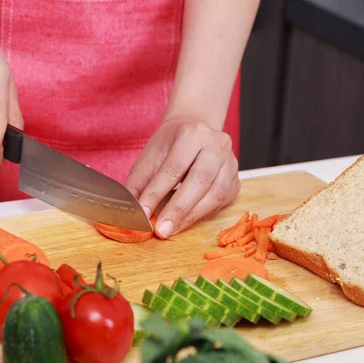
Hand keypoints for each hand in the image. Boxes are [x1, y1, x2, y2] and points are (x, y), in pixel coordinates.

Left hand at [124, 118, 239, 238]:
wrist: (194, 132)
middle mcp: (217, 145)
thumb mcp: (149, 157)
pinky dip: (201, 214)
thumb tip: (127, 209)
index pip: (173, 168)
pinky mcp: (236, 180)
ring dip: (191, 216)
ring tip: (171, 229)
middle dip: (178, 209)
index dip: (156, 193)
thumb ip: (138, 183)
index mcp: (192, 133)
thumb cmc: (169, 146)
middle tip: (161, 230)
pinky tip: (185, 221)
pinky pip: (221, 202)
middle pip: (199, 181)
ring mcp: (231, 162)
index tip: (143, 213)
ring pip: (215, 194)